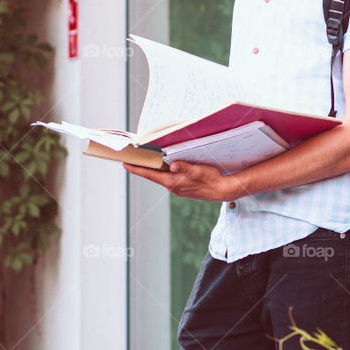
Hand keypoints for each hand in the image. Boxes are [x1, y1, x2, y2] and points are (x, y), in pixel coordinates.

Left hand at [122, 159, 236, 202]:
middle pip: (153, 176)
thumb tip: (173, 165)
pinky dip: (164, 172)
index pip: (150, 175)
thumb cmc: (211, 179)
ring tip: (146, 160)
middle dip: (143, 168)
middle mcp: (173, 186)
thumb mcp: (198, 170)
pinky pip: (169, 178)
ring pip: (162, 177)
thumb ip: (185, 167)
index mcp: (173, 182)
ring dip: (154, 169)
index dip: (137, 169)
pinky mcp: (183, 187)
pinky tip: (166, 166)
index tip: (125, 164)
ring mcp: (178, 188)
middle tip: (132, 159)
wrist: (223, 190)